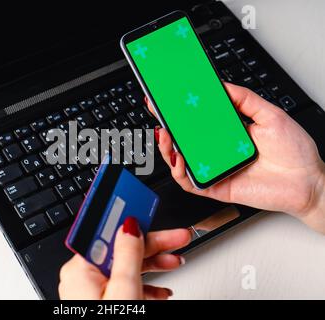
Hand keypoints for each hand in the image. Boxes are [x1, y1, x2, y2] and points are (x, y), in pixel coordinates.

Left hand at [59, 217, 190, 299]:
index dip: (132, 219)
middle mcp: (82, 278)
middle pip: (122, 249)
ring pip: (127, 268)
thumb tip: (129, 225)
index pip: (110, 233)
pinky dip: (146, 286)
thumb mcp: (124, 291)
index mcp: (80, 269)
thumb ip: (127, 255)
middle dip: (154, 244)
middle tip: (180, 238)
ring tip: (177, 262)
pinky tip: (162, 289)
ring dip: (154, 264)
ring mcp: (92, 293)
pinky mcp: (103, 303)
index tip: (148, 208)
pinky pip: (126, 286)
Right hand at [147, 83, 324, 232]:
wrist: (308, 183)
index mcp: (228, 133)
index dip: (181, 110)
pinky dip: (180, 172)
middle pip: (185, 140)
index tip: (169, 97)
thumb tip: (222, 85)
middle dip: (167, 126)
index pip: (198, 120)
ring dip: (169, 148)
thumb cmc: (295, 153)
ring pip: (182, 161)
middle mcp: (218, 151)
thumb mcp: (271, 116)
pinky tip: (179, 159)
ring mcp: (216, 169)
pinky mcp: (217, 187)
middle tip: (159, 112)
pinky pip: (191, 183)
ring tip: (167, 136)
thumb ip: (245, 100)